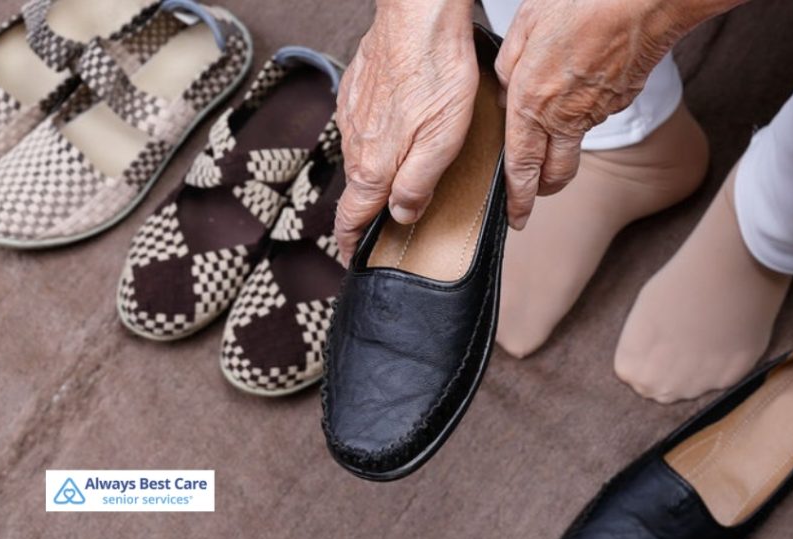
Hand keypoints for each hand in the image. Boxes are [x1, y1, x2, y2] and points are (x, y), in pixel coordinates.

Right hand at [334, 0, 476, 263]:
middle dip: (370, 211)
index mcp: (373, 166)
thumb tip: (403, 215)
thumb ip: (417, 186)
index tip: (354, 260)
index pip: (351, 219)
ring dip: (377, 172)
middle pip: (359, 190)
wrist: (417, 18)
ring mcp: (352, 116)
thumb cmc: (436, 75)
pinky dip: (378, 139)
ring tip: (401, 177)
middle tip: (389, 223)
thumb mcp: (440, 144)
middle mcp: (355, 143)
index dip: (352, 245)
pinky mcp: (357, 91)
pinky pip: (363, 127)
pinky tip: (400, 131)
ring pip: (362, 157)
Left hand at [495, 0, 723, 228]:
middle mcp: (565, 118)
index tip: (516, 218)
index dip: (517, 198)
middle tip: (534, 193)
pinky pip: (598, 114)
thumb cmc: (579, 4)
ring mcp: (598, 112)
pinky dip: (587, 109)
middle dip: (542, 190)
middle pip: (555, 175)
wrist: (639, 2)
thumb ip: (508, 66)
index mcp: (532, 104)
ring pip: (576, 143)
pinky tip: (583, 81)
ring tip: (555, 117)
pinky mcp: (621, 100)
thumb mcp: (523, 27)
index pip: (521, 168)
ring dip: (563, 142)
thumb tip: (504, 91)